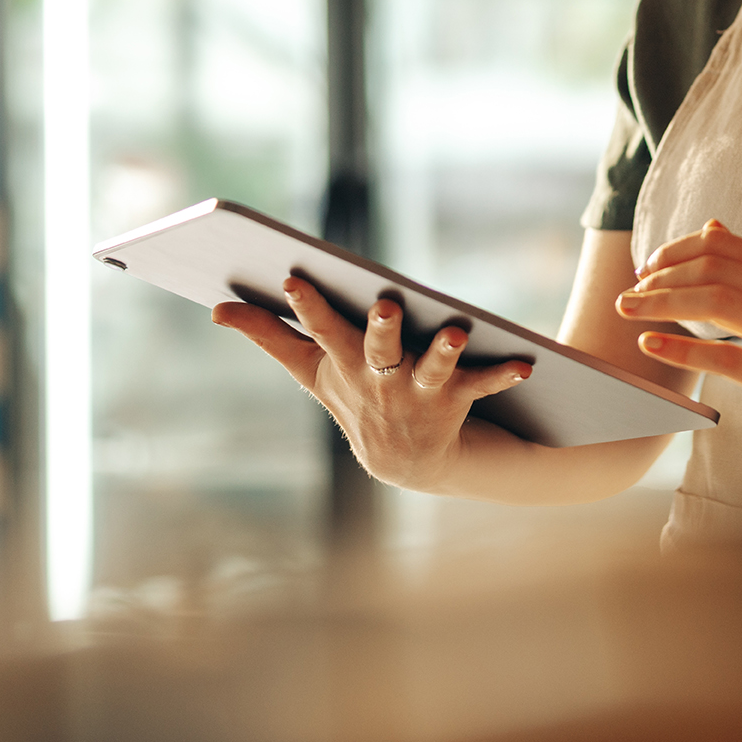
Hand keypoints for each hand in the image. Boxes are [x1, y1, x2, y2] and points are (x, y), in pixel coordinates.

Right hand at [213, 277, 532, 492]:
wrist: (406, 462)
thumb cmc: (355, 398)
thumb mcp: (312, 370)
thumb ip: (268, 335)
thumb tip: (216, 308)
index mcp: (343, 363)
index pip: (320, 329)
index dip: (308, 306)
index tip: (295, 278)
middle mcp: (379, 379)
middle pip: (377, 349)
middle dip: (380, 329)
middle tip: (386, 306)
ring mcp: (418, 393)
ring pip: (431, 369)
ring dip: (443, 352)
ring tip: (455, 331)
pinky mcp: (455, 401)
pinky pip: (481, 385)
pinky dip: (502, 375)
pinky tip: (525, 365)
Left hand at [617, 221, 741, 465]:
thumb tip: (711, 227)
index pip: (721, 245)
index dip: (675, 251)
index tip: (646, 268)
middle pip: (712, 269)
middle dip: (660, 277)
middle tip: (627, 295)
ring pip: (715, 302)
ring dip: (662, 303)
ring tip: (628, 311)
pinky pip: (724, 358)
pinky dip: (680, 349)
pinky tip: (649, 346)